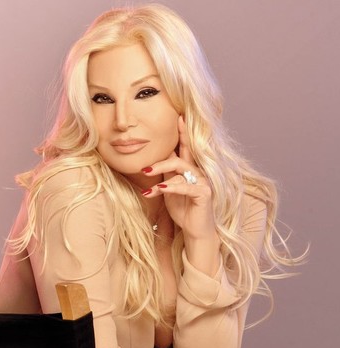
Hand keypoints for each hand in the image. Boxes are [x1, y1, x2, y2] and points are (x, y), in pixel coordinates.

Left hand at [142, 116, 219, 274]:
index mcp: (189, 169)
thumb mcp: (168, 191)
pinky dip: (171, 187)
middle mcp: (198, 172)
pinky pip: (185, 186)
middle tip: (143, 169)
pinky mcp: (204, 193)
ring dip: (161, 176)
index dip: (182, 131)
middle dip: (160, 162)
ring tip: (148, 185)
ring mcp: (203, 181)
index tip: (178, 116)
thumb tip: (149, 164)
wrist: (194, 231)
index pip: (185, 147)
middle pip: (179, 157)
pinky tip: (159, 190)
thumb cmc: (183, 210)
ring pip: (181, 169)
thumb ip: (164, 176)